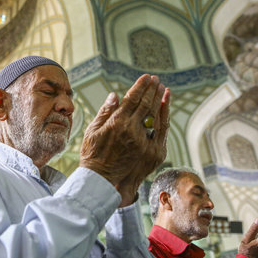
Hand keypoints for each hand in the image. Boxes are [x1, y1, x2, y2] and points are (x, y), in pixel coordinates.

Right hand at [80, 74, 170, 205]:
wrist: (101, 181)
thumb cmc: (93, 154)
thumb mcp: (93, 130)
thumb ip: (105, 111)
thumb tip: (115, 95)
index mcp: (117, 123)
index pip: (133, 99)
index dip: (140, 86)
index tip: (146, 77)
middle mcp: (133, 131)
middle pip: (146, 105)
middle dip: (152, 90)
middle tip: (156, 80)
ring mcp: (145, 143)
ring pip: (156, 116)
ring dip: (161, 101)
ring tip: (163, 89)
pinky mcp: (153, 153)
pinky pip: (161, 131)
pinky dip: (164, 118)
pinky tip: (164, 109)